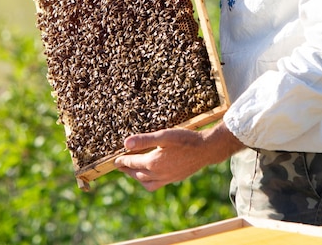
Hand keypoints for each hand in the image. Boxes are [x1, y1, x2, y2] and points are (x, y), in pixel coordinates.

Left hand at [114, 123, 244, 190]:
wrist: (206, 150)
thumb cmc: (186, 139)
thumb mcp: (164, 136)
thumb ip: (144, 140)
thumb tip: (126, 144)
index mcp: (153, 162)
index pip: (132, 162)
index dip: (122, 161)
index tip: (115, 160)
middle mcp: (158, 173)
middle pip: (137, 174)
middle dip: (127, 170)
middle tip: (120, 166)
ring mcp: (167, 178)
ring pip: (146, 182)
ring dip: (136, 177)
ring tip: (132, 170)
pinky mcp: (174, 179)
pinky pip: (155, 185)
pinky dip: (147, 181)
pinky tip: (150, 174)